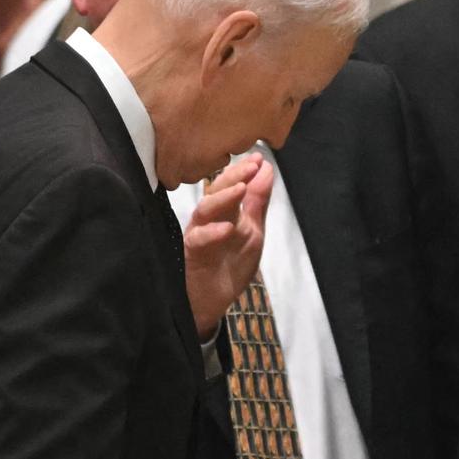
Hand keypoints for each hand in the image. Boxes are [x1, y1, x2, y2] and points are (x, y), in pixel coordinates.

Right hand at [184, 151, 274, 337]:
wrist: (214, 300)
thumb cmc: (230, 265)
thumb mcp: (253, 231)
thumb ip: (257, 203)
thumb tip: (266, 169)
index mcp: (224, 211)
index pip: (231, 184)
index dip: (243, 170)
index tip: (259, 158)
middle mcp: (209, 218)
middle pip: (216, 191)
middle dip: (234, 176)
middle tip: (251, 165)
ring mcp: (199, 234)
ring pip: (205, 210)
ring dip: (223, 198)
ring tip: (240, 188)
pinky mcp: (192, 253)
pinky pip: (199, 239)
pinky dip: (213, 232)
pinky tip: (227, 227)